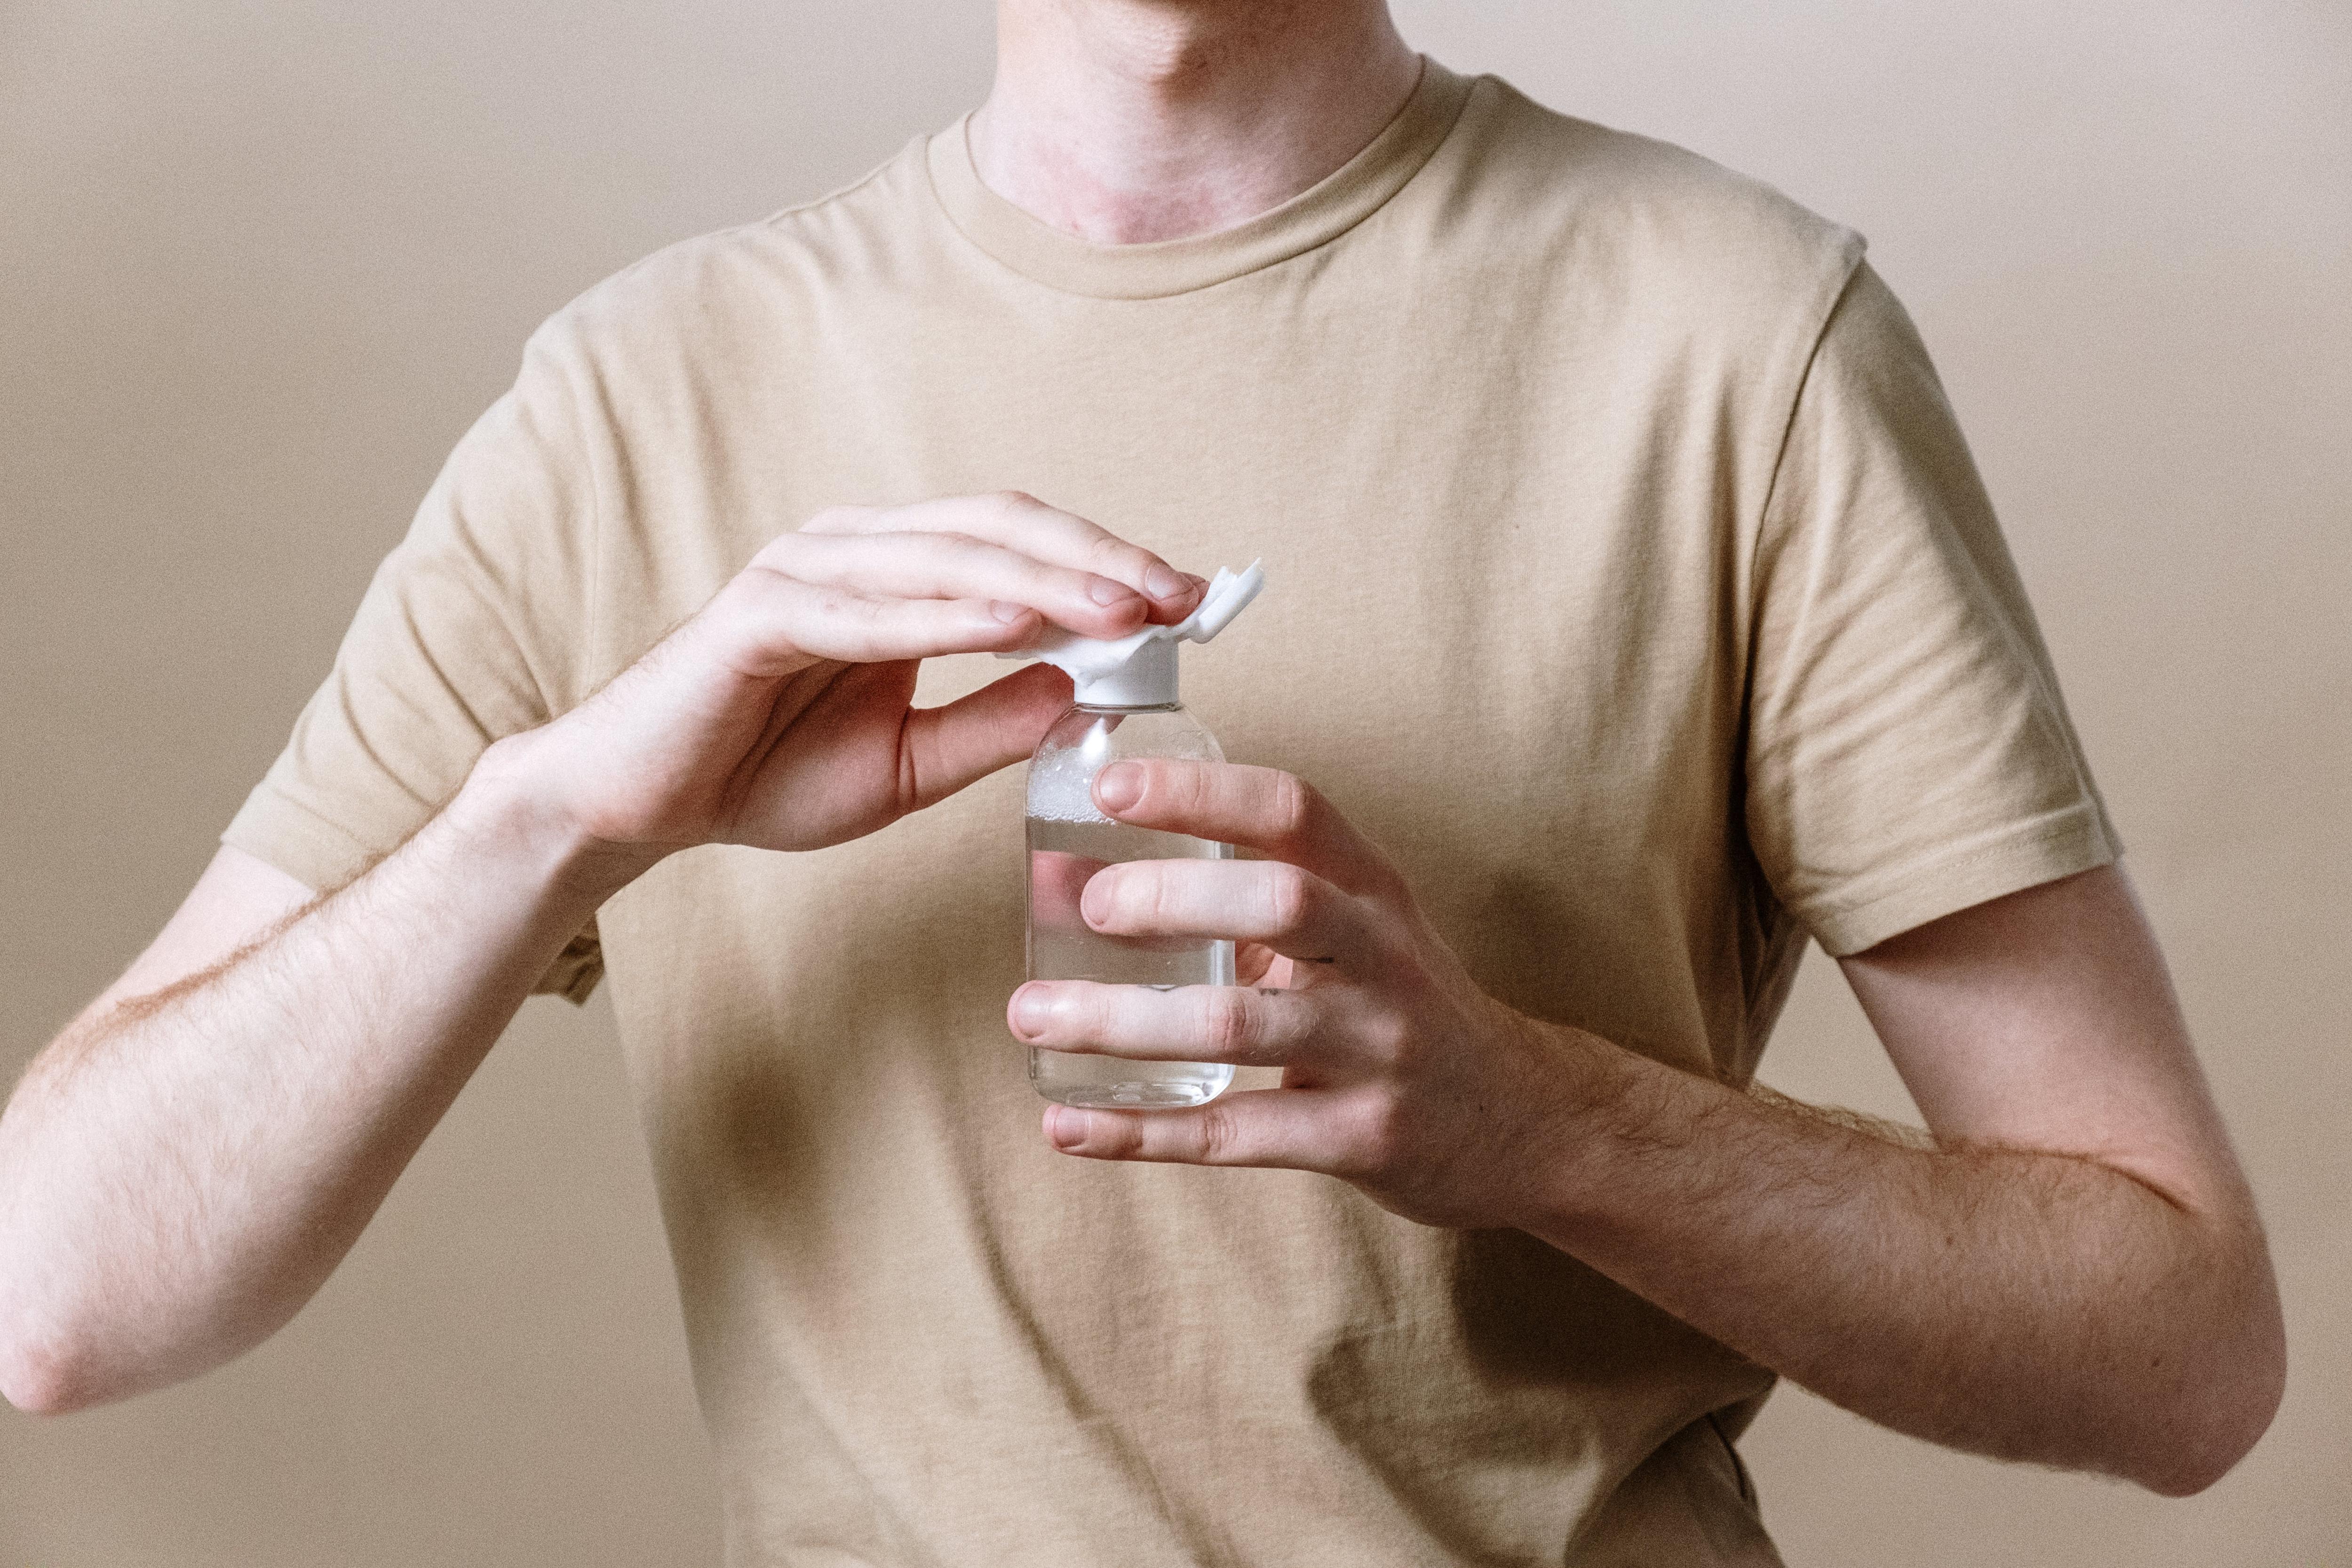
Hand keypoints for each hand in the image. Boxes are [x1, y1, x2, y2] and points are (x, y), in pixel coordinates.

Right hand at [482, 492, 1202, 865]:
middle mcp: (855, 551)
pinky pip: (870, 611)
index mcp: (896, 574)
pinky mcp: (760, 616)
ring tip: (1124, 608)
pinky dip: (947, 616)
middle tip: (1178, 597)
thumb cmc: (765, 776)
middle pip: (999, 530)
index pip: (1021, 547)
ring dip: (1043, 581)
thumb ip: (992, 725)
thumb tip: (1084, 691)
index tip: (1191, 602)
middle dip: (1097, 560)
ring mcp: (805, 573)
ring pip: (947, 558)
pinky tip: (1019, 627)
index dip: (1107, 564)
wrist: (641, 804)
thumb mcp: (909, 766)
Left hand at [1006, 760, 1585, 1228]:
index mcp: (1371, 889)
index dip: (1200, 792)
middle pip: (1278, 903)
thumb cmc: (1400, 1008)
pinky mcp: (1363, 1138)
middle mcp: (1381, 958)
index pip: (1292, 811)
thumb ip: (1237, 903)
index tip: (1111, 787)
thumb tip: (1068, 878)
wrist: (1524, 1122)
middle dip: (1170, 898)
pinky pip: (1237, 1134)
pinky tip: (1069, 1123)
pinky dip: (1142, 1131)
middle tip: (1085, 906)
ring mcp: (1378, 1051)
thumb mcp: (1351, 933)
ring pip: (1239, 1026)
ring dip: (1124, 1020)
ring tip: (1033, 1015)